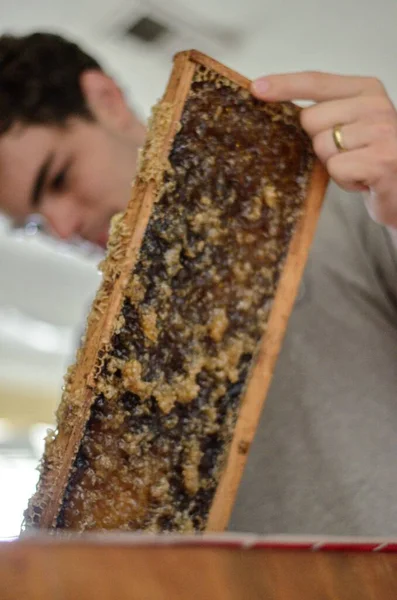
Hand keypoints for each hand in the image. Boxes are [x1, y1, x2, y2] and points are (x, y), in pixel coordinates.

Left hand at [252, 72, 396, 227]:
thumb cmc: (371, 157)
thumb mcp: (352, 125)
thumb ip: (326, 111)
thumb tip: (273, 102)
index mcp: (367, 89)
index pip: (317, 81)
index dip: (284, 85)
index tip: (257, 88)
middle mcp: (377, 105)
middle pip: (311, 119)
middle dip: (319, 142)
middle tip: (347, 153)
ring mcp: (381, 132)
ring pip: (321, 146)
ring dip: (333, 165)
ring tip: (357, 166)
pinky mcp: (381, 160)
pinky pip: (335, 169)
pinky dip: (344, 181)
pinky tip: (363, 180)